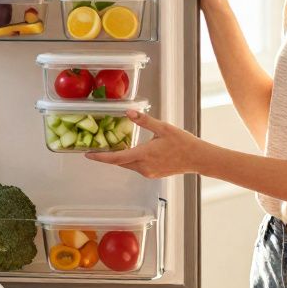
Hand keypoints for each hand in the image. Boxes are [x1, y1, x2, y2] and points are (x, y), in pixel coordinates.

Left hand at [84, 110, 208, 177]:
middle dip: (109, 156)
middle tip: (98, 147)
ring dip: (121, 157)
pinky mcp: (153, 174)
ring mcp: (149, 172)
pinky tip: (134, 151)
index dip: (100, 157)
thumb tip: (128, 113)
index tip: (88, 154)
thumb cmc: (183, 143)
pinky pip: (137, 167)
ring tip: (115, 146)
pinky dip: (132, 160)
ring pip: (129, 165)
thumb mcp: (164, 128)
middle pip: (120, 162)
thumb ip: (144, 121)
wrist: (197, 158)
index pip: (116, 158)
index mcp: (144, 155)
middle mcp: (144, 167)